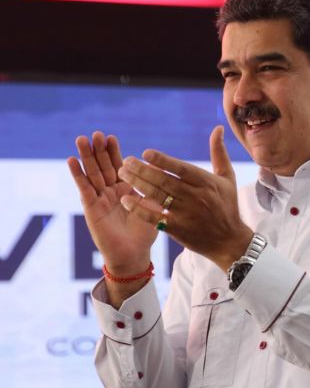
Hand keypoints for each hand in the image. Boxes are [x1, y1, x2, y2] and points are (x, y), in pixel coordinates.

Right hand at [67, 132, 156, 274]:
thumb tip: (159, 168)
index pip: (118, 166)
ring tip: (81, 140)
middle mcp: (110, 191)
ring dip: (86, 157)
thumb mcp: (153, 205)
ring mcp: (99, 199)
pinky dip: (78, 175)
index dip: (114, 152)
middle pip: (102, 166)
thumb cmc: (145, 232)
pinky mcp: (91, 208)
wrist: (134, 254)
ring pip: (91, 174)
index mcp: (126, 189)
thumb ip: (153, 188)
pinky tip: (71, 161)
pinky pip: (84, 189)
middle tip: (95, 134)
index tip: (111, 136)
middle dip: (99, 150)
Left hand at [117, 125, 253, 270]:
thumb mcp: (227, 178)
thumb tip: (217, 128)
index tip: (145, 153)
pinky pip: (154, 217)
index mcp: (207, 183)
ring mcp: (186, 214)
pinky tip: (125, 199)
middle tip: (125, 162)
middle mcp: (197, 197)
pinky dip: (139, 208)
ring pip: (157, 196)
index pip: (181, 169)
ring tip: (122, 174)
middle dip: (142, 170)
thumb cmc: (227, 205)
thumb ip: (219, 152)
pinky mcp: (177, 229)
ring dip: (137, 184)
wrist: (228, 240)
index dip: (162, 161)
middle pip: (165, 181)